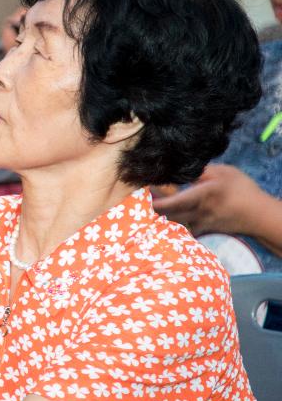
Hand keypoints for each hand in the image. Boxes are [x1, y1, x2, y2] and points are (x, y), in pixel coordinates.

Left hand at [152, 164, 268, 236]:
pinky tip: (165, 219)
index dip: (158, 201)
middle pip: (169, 213)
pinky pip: (183, 227)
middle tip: (142, 199)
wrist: (258, 215)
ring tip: (149, 208)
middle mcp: (199, 210)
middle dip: (154, 208)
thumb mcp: (225, 172)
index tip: (145, 196)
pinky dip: (173, 223)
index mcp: (204, 193)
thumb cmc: (242, 190)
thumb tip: (182, 171)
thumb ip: (202, 171)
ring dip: (161, 215)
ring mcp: (200, 222)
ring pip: (174, 221)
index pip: (176, 200)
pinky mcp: (203, 229)